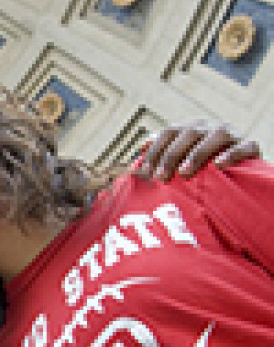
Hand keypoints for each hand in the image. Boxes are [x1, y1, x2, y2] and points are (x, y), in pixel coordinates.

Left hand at [136, 121, 260, 180]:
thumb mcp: (180, 160)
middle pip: (187, 133)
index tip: (146, 171)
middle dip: (171, 155)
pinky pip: (242, 146)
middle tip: (161, 177)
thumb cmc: (201, 166)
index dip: (155, 150)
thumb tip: (139, 152)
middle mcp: (208, 127)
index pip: (168, 132)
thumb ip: (161, 155)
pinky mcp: (249, 144)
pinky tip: (218, 165)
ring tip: (184, 172)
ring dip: (197, 154)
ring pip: (215, 136)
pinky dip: (231, 154)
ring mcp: (231, 133)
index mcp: (189, 129)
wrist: (240, 166)